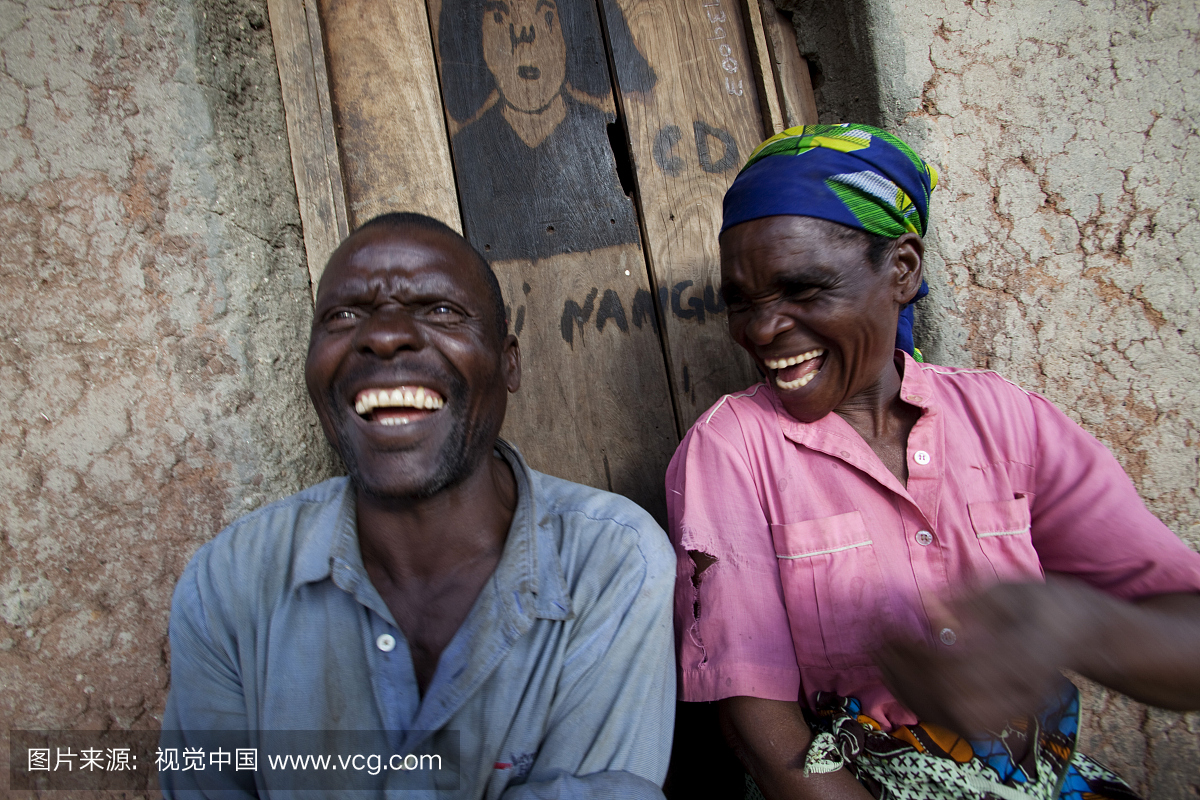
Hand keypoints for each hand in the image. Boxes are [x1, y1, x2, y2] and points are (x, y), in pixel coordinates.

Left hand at [874, 578, 1107, 735]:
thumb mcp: (1008, 586)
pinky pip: (961, 725)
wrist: (1084, 632)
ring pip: (954, 719)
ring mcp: (1018, 707)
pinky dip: (927, 707)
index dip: (915, 652)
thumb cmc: (1043, 600)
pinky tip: (904, 683)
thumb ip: (965, 598)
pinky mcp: (1010, 715)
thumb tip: (922, 603)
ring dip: (911, 694)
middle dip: (905, 675)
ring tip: (884, 663)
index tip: (890, 629)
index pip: (958, 665)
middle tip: (878, 646)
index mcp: (1023, 651)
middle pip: (952, 699)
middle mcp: (1021, 688)